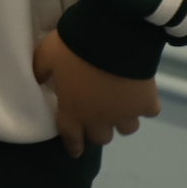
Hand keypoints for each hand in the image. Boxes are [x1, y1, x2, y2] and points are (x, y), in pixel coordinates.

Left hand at [32, 30, 159, 157]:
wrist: (112, 36)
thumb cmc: (74, 47)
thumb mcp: (47, 54)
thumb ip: (41, 70)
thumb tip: (37, 79)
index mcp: (73, 110)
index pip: (71, 136)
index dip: (73, 145)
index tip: (76, 151)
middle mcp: (100, 119)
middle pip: (101, 137)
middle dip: (99, 129)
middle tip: (98, 114)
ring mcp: (125, 113)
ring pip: (127, 128)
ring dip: (122, 119)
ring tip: (121, 104)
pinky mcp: (146, 103)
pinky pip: (149, 111)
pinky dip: (145, 105)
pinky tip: (141, 94)